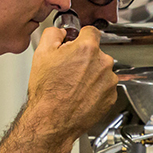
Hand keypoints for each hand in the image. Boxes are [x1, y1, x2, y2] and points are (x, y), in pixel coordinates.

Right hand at [27, 25, 117, 140]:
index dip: (81, 36)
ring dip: (91, 75)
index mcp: (88, 49)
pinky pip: (104, 88)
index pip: (91, 32)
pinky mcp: (111, 97)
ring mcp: (109, 82)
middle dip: (84, 58)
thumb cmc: (47, 91)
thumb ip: (53, 34)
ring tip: (73, 86)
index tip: (77, 42)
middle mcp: (103, 63)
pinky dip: (95, 90)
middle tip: (68, 70)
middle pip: (96, 53)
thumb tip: (61, 32)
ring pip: (101, 71)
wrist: (52, 120)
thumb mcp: (42, 54)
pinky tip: (80, 95)